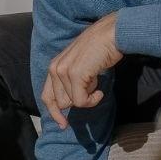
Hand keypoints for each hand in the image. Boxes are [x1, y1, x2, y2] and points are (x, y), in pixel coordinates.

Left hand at [41, 12, 122, 129]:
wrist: (112, 34)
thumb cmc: (100, 50)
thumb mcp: (79, 65)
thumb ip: (70, 81)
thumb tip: (70, 103)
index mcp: (54, 66)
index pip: (47, 97)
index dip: (54, 113)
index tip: (63, 125)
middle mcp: (55, 68)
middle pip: (62, 103)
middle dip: (78, 99)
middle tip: (92, 85)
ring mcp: (63, 71)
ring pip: (72, 102)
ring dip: (87, 95)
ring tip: (96, 78)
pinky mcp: (75, 74)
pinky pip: (80, 101)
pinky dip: (92, 100)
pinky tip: (100, 90)